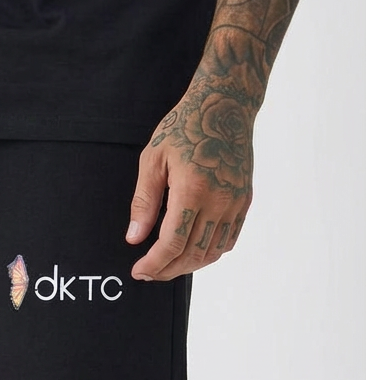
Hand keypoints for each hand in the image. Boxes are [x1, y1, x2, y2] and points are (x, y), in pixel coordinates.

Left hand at [126, 73, 255, 280]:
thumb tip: (134, 238)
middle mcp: (219, 201)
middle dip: (167, 270)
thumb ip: (144, 202)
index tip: (139, 271)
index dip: (154, 264)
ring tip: (167, 265)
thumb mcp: (153, 159)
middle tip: (149, 272)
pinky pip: (228, 241)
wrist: (226, 106)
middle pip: (192, 254)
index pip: (172, 244)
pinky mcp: (244, 202)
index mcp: (192, 190)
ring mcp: (235, 203)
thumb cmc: (185, 127)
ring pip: (212, 253)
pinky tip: (191, 252)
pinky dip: (208, 254)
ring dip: (188, 266)